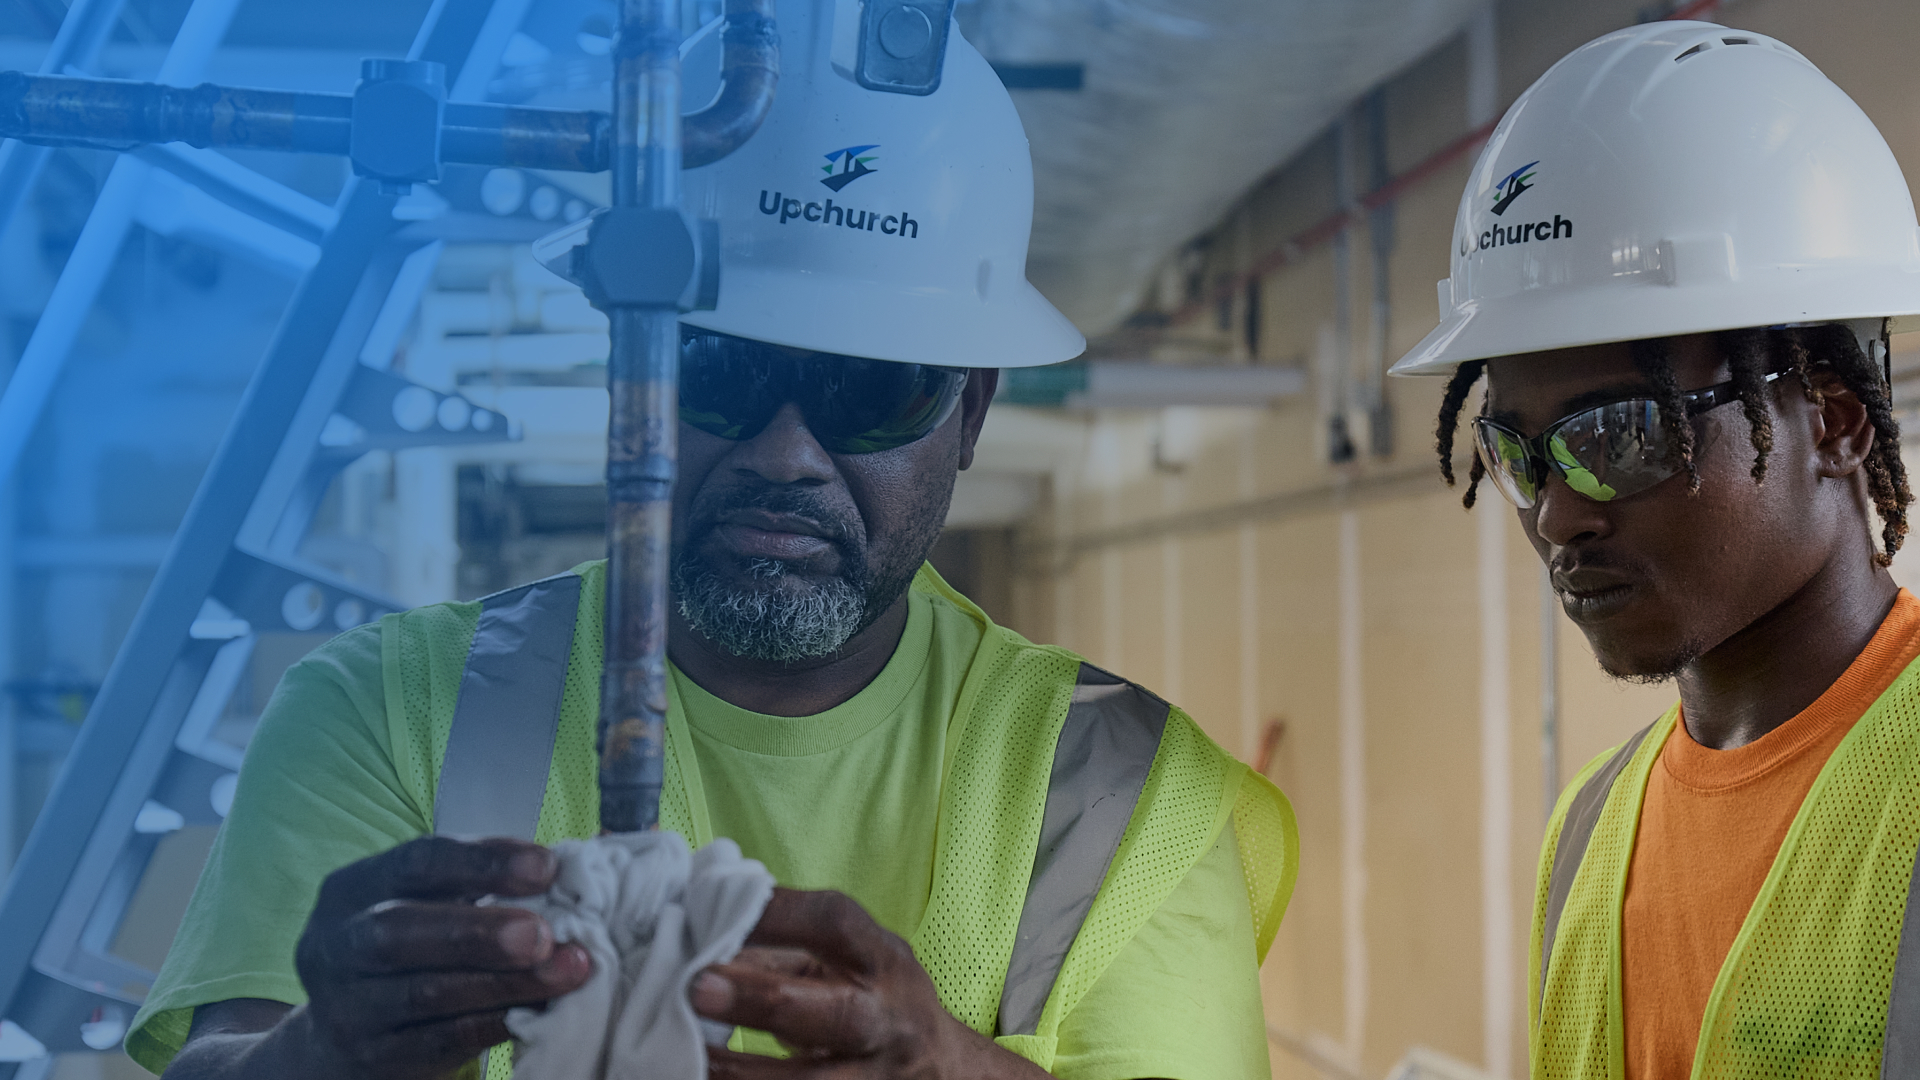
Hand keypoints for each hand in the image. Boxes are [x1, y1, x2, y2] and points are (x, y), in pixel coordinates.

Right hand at [282, 836, 591, 1077]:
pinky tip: (541, 1010)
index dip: (483, 861)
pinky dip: (497, 1022)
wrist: (344, 1034)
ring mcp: (347, 1009)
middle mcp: (336, 946)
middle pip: (398, 930)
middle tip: (542, 934)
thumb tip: (569, 870)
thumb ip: (480, 885)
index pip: (416, 862)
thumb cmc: (408, 951)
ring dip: (507, 981)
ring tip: (568, 969)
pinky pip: (441, 1041)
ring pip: (427, 994)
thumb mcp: (423, 906)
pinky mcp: (373, 1060)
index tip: (547, 866)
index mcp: (353, 889)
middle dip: (478, 930)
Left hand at [690, 889, 1049, 1079]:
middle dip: (762, 999)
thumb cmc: (875, 1001)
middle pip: (834, 1014)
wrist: (940, 1068)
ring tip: (689, 1059)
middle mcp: (887, 1019)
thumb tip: (699, 931)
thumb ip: (785, 948)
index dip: (776, 914)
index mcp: (882, 961)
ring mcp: (876, 1076)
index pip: (835, 924)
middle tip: (697, 987)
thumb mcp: (849, 962)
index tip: (715, 904)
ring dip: (743, 1073)